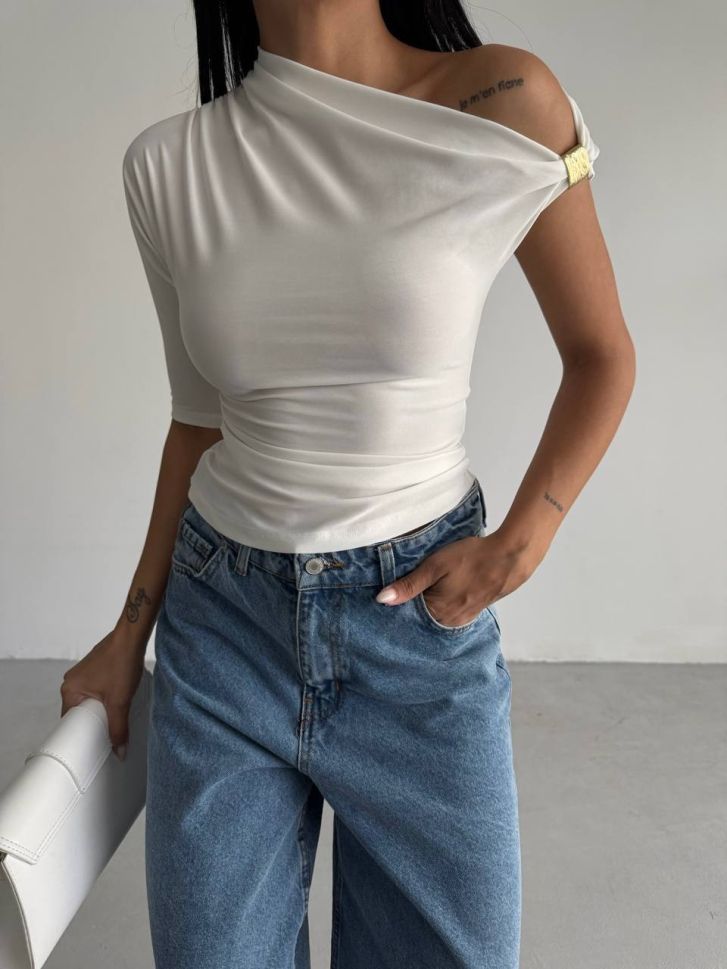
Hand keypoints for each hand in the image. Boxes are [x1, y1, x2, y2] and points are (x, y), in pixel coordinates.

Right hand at [60, 630, 145, 759]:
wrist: (132, 637)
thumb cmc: (121, 662)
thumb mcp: (120, 701)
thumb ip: (118, 728)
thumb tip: (119, 751)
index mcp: (69, 689)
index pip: (69, 722)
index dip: (81, 735)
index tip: (91, 745)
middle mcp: (72, 681)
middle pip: (79, 712)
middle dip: (93, 723)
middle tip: (106, 735)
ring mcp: (83, 675)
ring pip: (89, 702)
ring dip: (101, 711)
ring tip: (114, 718)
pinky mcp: (95, 670)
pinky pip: (95, 692)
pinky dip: (104, 699)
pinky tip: (117, 702)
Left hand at [375, 530, 547, 625]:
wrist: (510, 557)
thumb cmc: (471, 558)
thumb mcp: (435, 566)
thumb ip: (409, 584)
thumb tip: (382, 600)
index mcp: (437, 612)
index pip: (406, 617)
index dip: (397, 606)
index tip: (386, 596)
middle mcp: (449, 622)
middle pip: (421, 619)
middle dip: (410, 607)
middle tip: (400, 590)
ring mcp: (463, 618)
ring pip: (435, 616)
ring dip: (426, 605)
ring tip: (422, 589)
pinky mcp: (472, 611)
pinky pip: (449, 613)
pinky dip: (440, 604)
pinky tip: (440, 591)